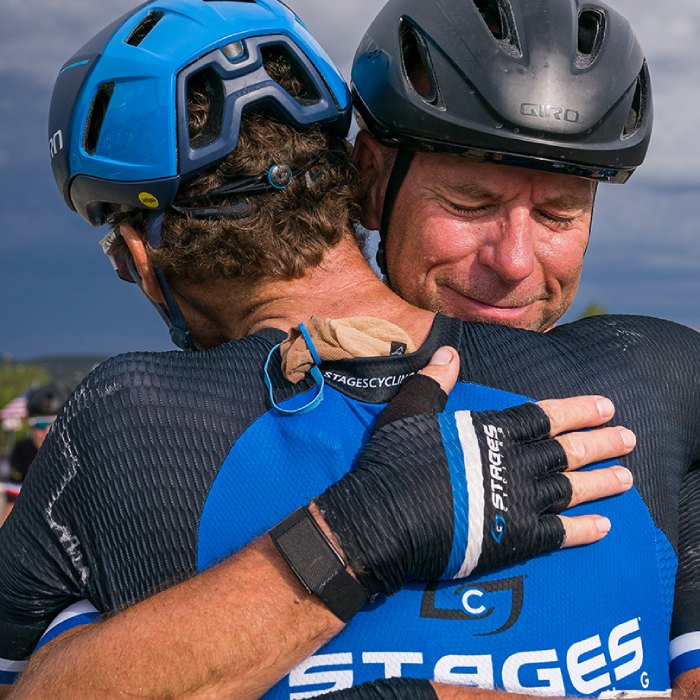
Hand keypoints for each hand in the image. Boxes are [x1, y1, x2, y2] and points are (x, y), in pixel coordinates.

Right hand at [315, 346, 634, 596]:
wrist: (382, 518)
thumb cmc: (391, 462)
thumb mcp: (408, 412)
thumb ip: (433, 382)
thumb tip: (448, 352)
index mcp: (490, 430)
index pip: (545, 415)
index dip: (578, 410)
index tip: (606, 406)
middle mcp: (512, 462)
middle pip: (568, 451)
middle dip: (602, 443)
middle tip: (629, 438)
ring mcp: (516, 501)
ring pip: (571, 489)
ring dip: (602, 483)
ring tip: (626, 478)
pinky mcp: (513, 540)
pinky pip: (558, 533)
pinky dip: (583, 530)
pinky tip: (604, 527)